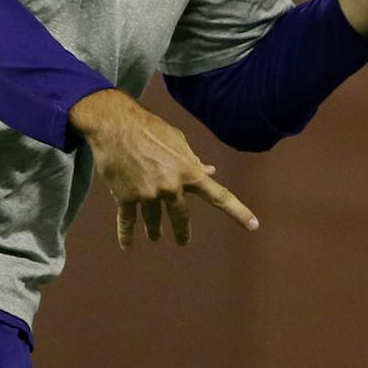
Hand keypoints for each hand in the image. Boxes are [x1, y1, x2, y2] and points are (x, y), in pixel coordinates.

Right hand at [68, 89, 258, 249]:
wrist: (114, 123)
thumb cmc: (148, 126)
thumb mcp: (176, 140)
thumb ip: (192, 160)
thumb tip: (209, 171)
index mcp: (189, 172)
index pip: (219, 196)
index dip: (238, 212)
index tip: (254, 225)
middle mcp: (171, 187)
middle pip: (180, 216)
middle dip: (181, 230)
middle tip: (182, 241)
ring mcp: (148, 194)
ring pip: (153, 219)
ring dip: (154, 229)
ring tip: (155, 237)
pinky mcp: (126, 196)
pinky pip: (128, 220)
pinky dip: (127, 233)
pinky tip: (128, 245)